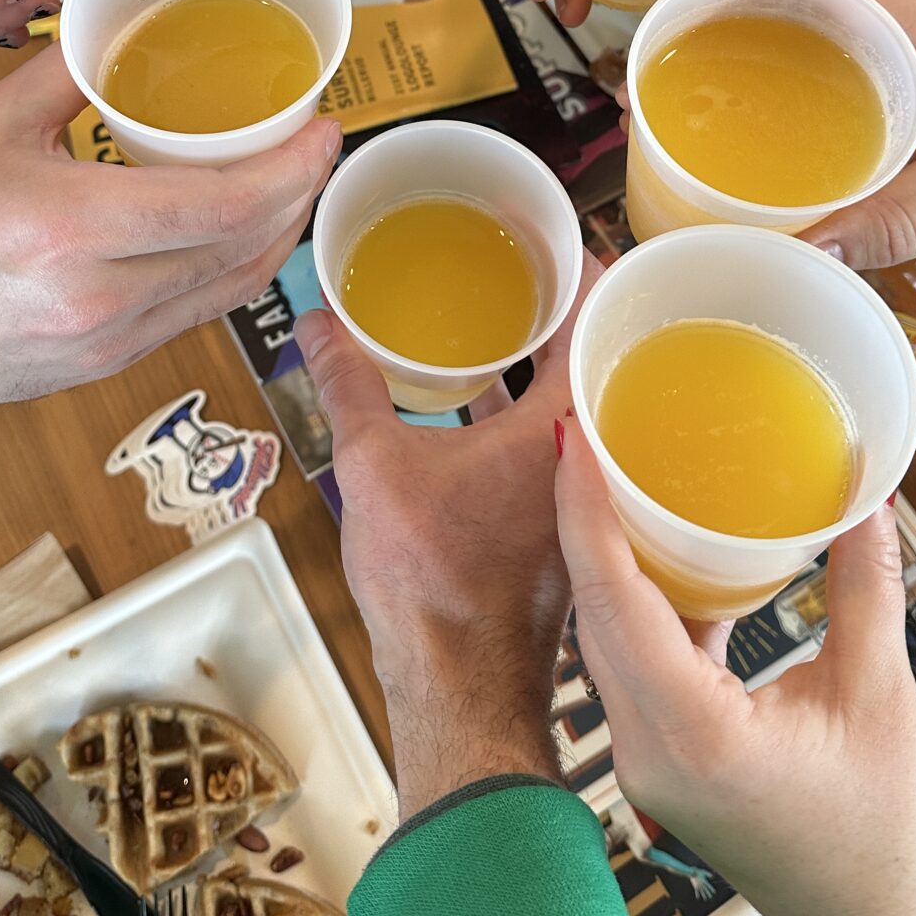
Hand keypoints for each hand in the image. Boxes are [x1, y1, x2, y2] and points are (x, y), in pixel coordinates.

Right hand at [0, 44, 342, 434]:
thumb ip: (64, 71)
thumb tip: (114, 22)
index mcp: (71, 229)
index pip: (221, 204)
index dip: (291, 169)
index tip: (324, 128)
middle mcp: (101, 297)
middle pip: (244, 250)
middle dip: (300, 196)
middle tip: (318, 147)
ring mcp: (109, 341)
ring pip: (230, 291)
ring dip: (275, 237)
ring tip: (293, 185)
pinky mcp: (106, 365)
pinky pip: (194, 313)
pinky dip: (230, 269)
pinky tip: (235, 231)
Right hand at [293, 255, 596, 817]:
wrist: (458, 690)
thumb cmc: (433, 587)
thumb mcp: (374, 465)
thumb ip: (348, 385)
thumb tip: (317, 323)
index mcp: (568, 427)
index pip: (599, 311)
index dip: (580, 258)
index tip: (548, 225)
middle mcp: (596, 458)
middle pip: (596, 350)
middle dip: (563, 300)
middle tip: (521, 257)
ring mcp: (586, 495)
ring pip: (581, 400)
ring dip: (551, 356)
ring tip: (507, 312)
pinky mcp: (567, 524)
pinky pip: (565, 442)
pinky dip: (537, 406)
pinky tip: (493, 394)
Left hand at [557, 424, 915, 915]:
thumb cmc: (887, 846)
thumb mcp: (882, 695)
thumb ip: (863, 585)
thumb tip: (862, 495)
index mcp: (692, 733)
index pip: (611, 598)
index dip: (586, 510)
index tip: (574, 439)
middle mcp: (649, 749)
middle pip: (594, 611)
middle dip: (587, 518)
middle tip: (594, 434)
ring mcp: (649, 761)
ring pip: (606, 637)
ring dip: (610, 560)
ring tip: (621, 477)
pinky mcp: (665, 762)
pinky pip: (635, 663)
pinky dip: (645, 604)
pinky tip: (669, 555)